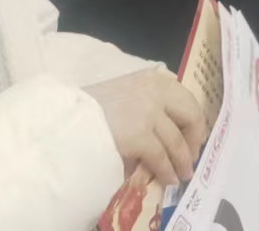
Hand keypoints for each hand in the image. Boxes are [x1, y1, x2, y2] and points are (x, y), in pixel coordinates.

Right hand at [85, 68, 206, 187]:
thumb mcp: (125, 92)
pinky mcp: (139, 135)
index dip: (194, 121)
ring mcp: (148, 113)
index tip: (195, 136)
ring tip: (183, 174)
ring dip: (182, 161)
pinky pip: (160, 157)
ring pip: (176, 141)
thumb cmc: (89, 107)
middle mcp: (155, 91)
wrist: (63, 118)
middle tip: (192, 156)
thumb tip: (169, 128)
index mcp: (153, 79)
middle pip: (190, 116)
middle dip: (194, 139)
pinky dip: (167, 171)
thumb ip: (148, 101)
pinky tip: (169, 179)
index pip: (186, 99)